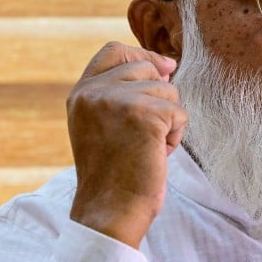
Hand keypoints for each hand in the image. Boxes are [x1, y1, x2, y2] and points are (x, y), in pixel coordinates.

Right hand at [66, 42, 187, 246]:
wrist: (110, 210)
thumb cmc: (112, 175)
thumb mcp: (101, 125)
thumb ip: (120, 94)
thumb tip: (166, 65)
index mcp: (81, 93)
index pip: (114, 51)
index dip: (142, 55)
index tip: (164, 69)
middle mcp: (95, 92)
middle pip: (147, 68)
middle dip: (159, 98)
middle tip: (145, 134)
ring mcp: (119, 100)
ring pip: (168, 91)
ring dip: (167, 121)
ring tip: (146, 148)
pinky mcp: (144, 114)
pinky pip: (179, 113)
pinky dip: (175, 137)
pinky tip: (156, 155)